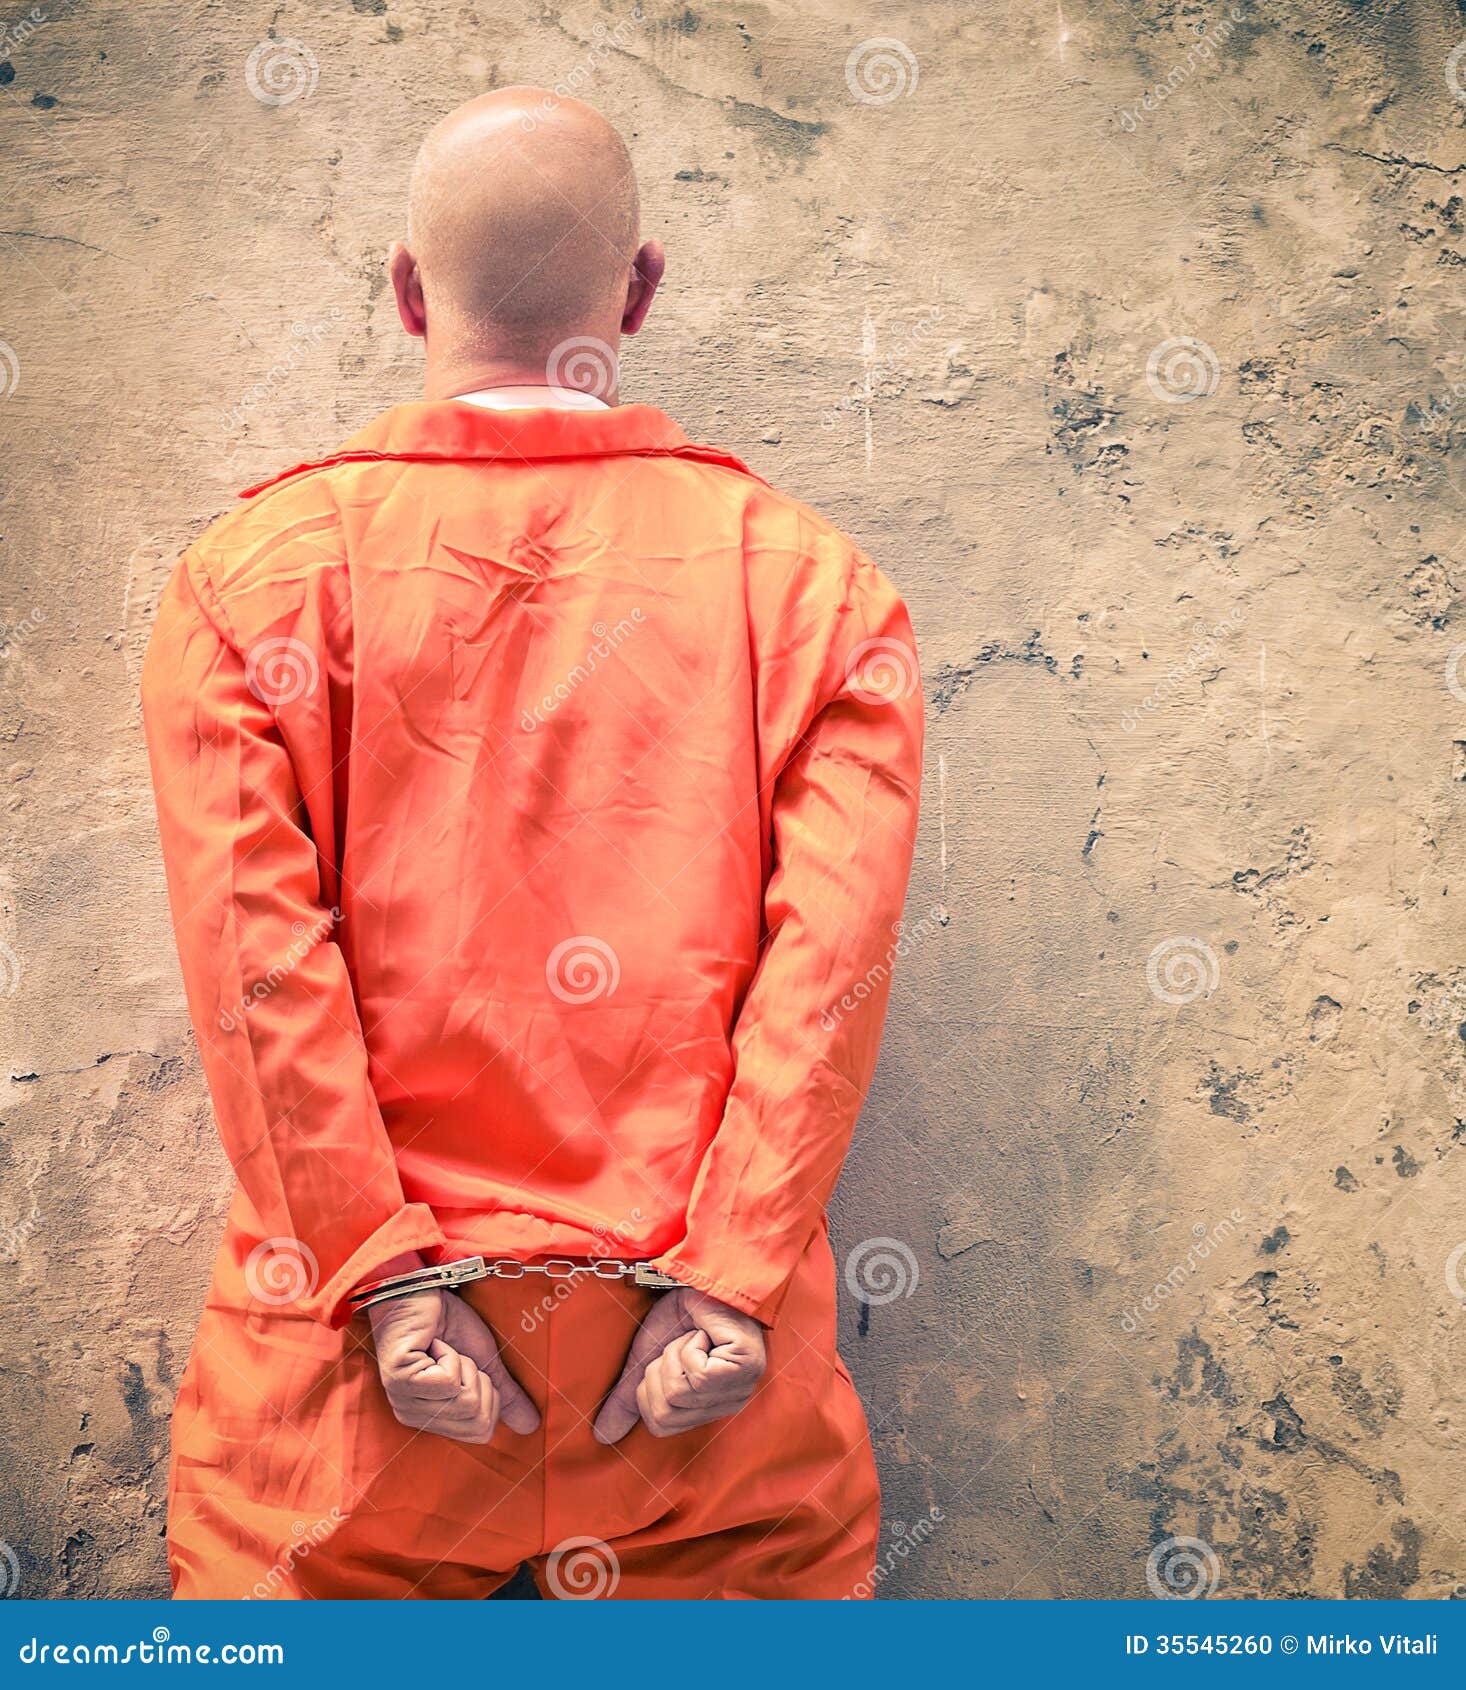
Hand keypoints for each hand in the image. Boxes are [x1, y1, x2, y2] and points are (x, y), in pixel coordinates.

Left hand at [369, 1288, 539, 1444]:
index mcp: (432, 1418)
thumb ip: (504, 1394)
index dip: (490, 1398)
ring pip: (465, 1402)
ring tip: (445, 1349)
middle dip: (479, 1381)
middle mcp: (413, 1416)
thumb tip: (531, 1425)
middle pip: (477, 1421)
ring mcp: (404, 1401)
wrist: (423, 1289)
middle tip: (458, 1357)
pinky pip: (448, 1382)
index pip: (480, 1432)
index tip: (473, 1369)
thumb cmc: (448, 1323)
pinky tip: (433, 1343)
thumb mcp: (485, 1362)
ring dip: (465, 1365)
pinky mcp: (401, 1380)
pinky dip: (451, 1356)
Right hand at [593, 1287, 765, 1443]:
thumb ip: (628, 1399)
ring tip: (692, 1338)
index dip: (648, 1391)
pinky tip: (705, 1333)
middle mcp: (729, 1404)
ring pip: (680, 1392)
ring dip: (675, 1354)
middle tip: (678, 1346)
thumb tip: (601, 1436)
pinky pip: (699, 1375)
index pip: (661, 1425)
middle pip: (667, 1412)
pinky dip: (690, 1346)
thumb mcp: (645, 1361)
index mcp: (708, 1408)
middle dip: (660, 1370)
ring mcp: (740, 1388)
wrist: (697, 1281)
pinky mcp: (745, 1367)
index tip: (664, 1360)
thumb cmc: (679, 1318)